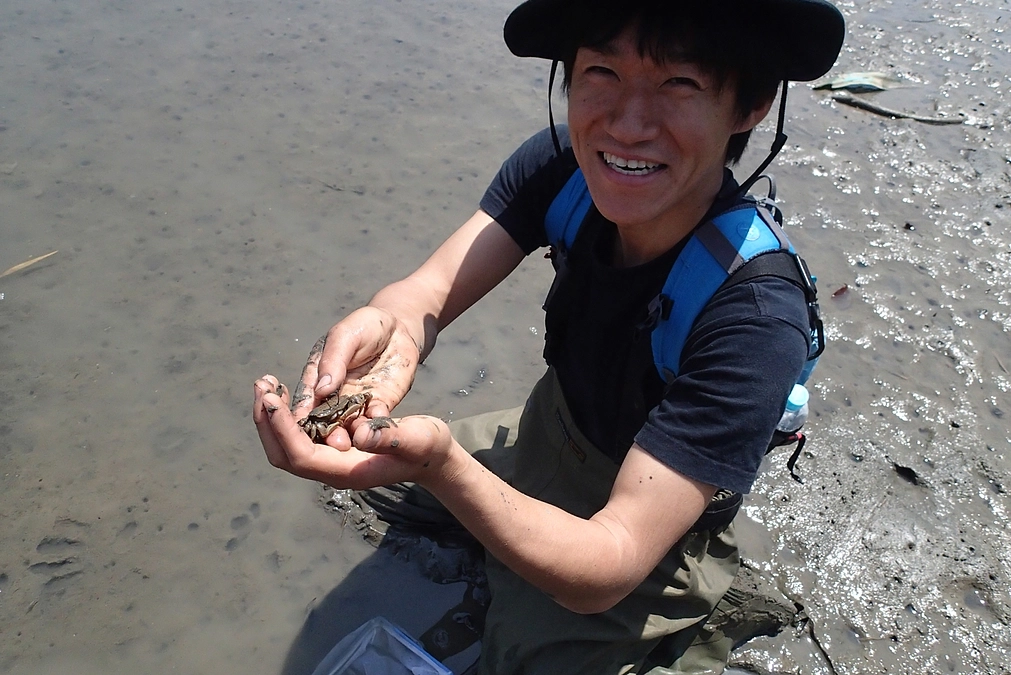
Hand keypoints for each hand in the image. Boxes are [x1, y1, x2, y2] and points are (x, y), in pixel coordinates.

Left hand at [253, 374, 455, 489]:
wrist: (433, 457)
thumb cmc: (428, 447)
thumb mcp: (418, 437)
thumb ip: (391, 436)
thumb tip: (360, 433)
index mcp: (348, 471)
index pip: (302, 456)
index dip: (284, 429)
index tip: (273, 401)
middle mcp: (332, 470)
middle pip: (284, 455)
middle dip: (267, 423)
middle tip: (261, 387)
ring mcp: (329, 462)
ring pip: (285, 447)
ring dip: (270, 418)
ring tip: (265, 385)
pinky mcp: (330, 450)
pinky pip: (297, 437)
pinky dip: (284, 416)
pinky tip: (284, 393)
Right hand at [291, 306, 421, 448]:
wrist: (398, 327)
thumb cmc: (364, 326)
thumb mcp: (346, 336)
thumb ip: (333, 360)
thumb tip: (320, 389)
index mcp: (316, 378)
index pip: (305, 401)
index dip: (300, 417)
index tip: (298, 431)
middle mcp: (333, 396)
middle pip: (324, 421)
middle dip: (326, 434)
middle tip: (333, 442)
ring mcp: (356, 403)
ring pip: (349, 426)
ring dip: (350, 436)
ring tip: (351, 444)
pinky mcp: (379, 405)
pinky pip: (375, 420)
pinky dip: (374, 426)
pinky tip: (375, 430)